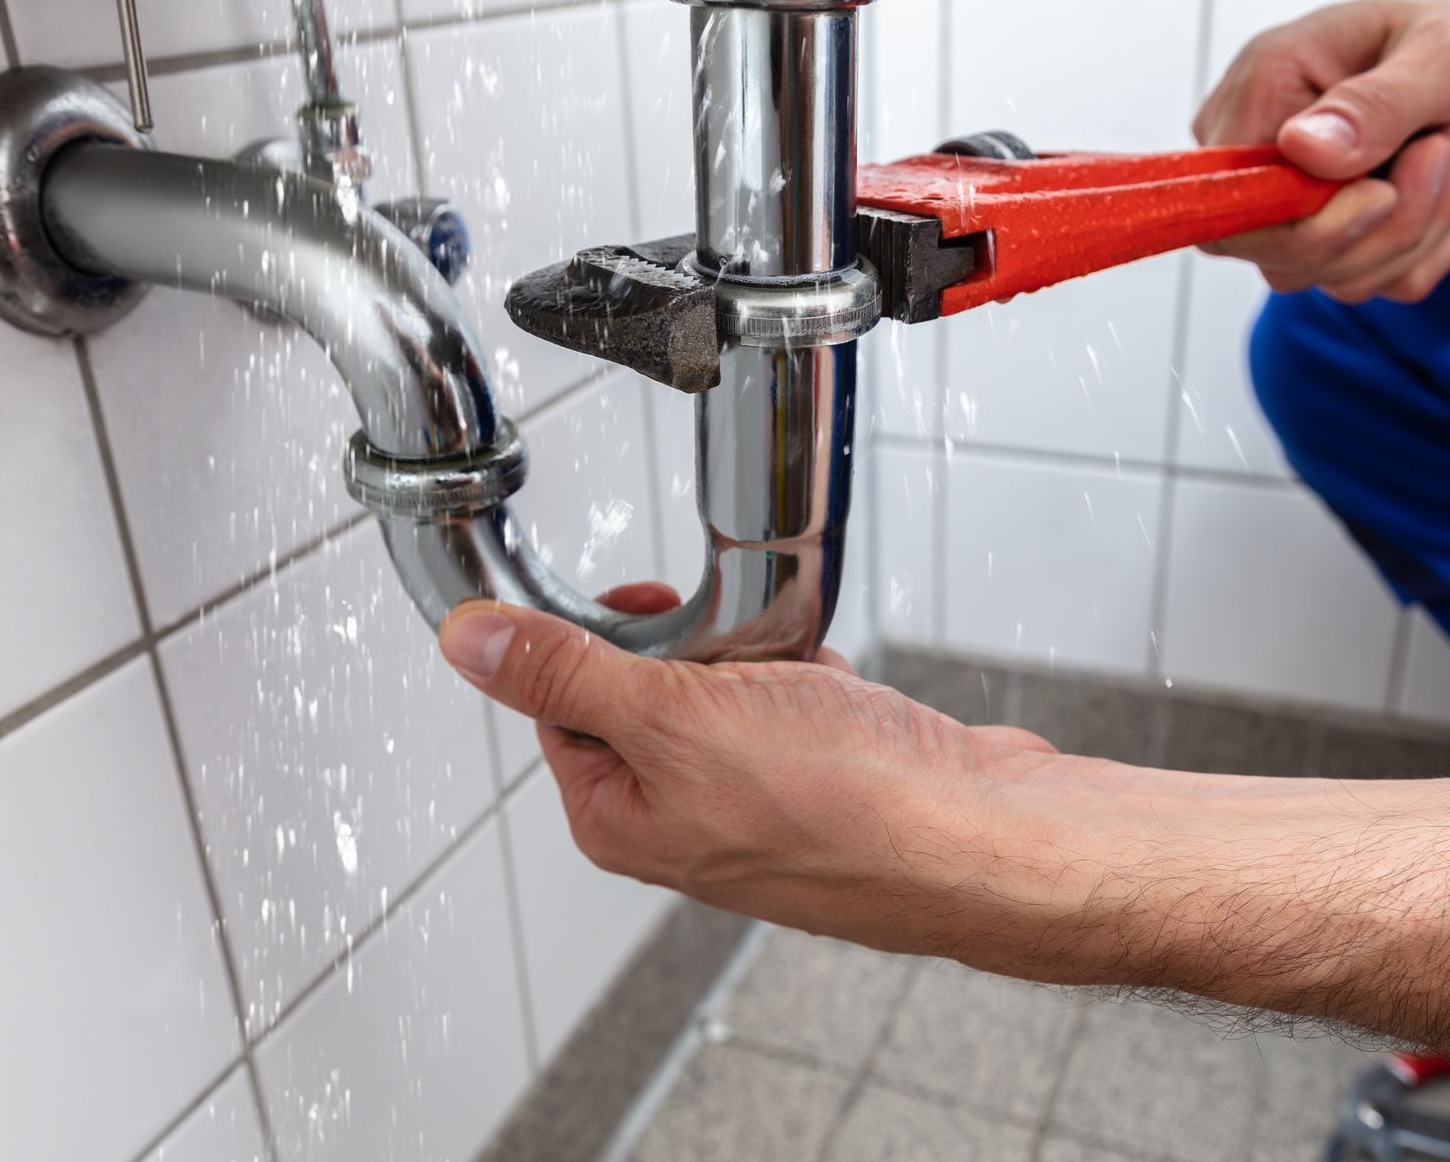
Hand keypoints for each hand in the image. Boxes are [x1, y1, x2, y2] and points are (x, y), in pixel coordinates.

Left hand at [436, 587, 1121, 968]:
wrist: (982, 839)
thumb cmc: (844, 805)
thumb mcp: (673, 718)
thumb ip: (565, 674)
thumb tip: (467, 644)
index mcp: (621, 819)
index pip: (562, 703)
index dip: (597, 643)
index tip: (643, 610)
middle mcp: (684, 820)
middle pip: (649, 688)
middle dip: (698, 648)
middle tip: (736, 648)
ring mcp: (760, 804)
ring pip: (730, 688)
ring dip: (762, 658)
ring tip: (801, 675)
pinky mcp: (827, 783)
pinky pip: (799, 702)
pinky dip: (817, 679)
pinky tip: (843, 695)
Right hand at [1194, 0, 1449, 303]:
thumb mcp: (1446, 49)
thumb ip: (1376, 102)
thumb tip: (1302, 149)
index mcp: (1260, 91)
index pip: (1231, 205)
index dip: (1306, 225)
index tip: (1385, 190)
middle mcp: (1256, 156)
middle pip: (1284, 257)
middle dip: (1392, 222)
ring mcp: (1286, 207)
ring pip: (1339, 276)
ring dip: (1427, 224)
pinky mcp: (1328, 239)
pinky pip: (1379, 279)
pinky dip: (1440, 239)